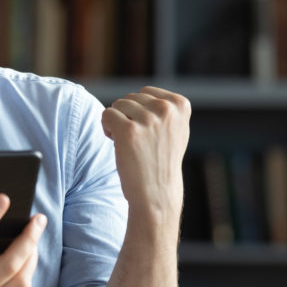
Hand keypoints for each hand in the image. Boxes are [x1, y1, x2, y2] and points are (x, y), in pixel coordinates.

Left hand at [101, 86, 190, 226]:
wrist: (156, 193)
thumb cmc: (161, 161)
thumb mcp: (175, 129)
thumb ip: (165, 108)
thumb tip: (142, 93)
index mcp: (180, 105)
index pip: (146, 93)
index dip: (140, 111)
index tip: (149, 132)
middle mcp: (166, 109)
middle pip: (130, 98)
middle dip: (128, 117)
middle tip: (138, 141)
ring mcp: (148, 120)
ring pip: (117, 105)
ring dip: (117, 122)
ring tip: (129, 143)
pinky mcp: (128, 131)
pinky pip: (106, 114)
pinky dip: (106, 128)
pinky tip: (117, 143)